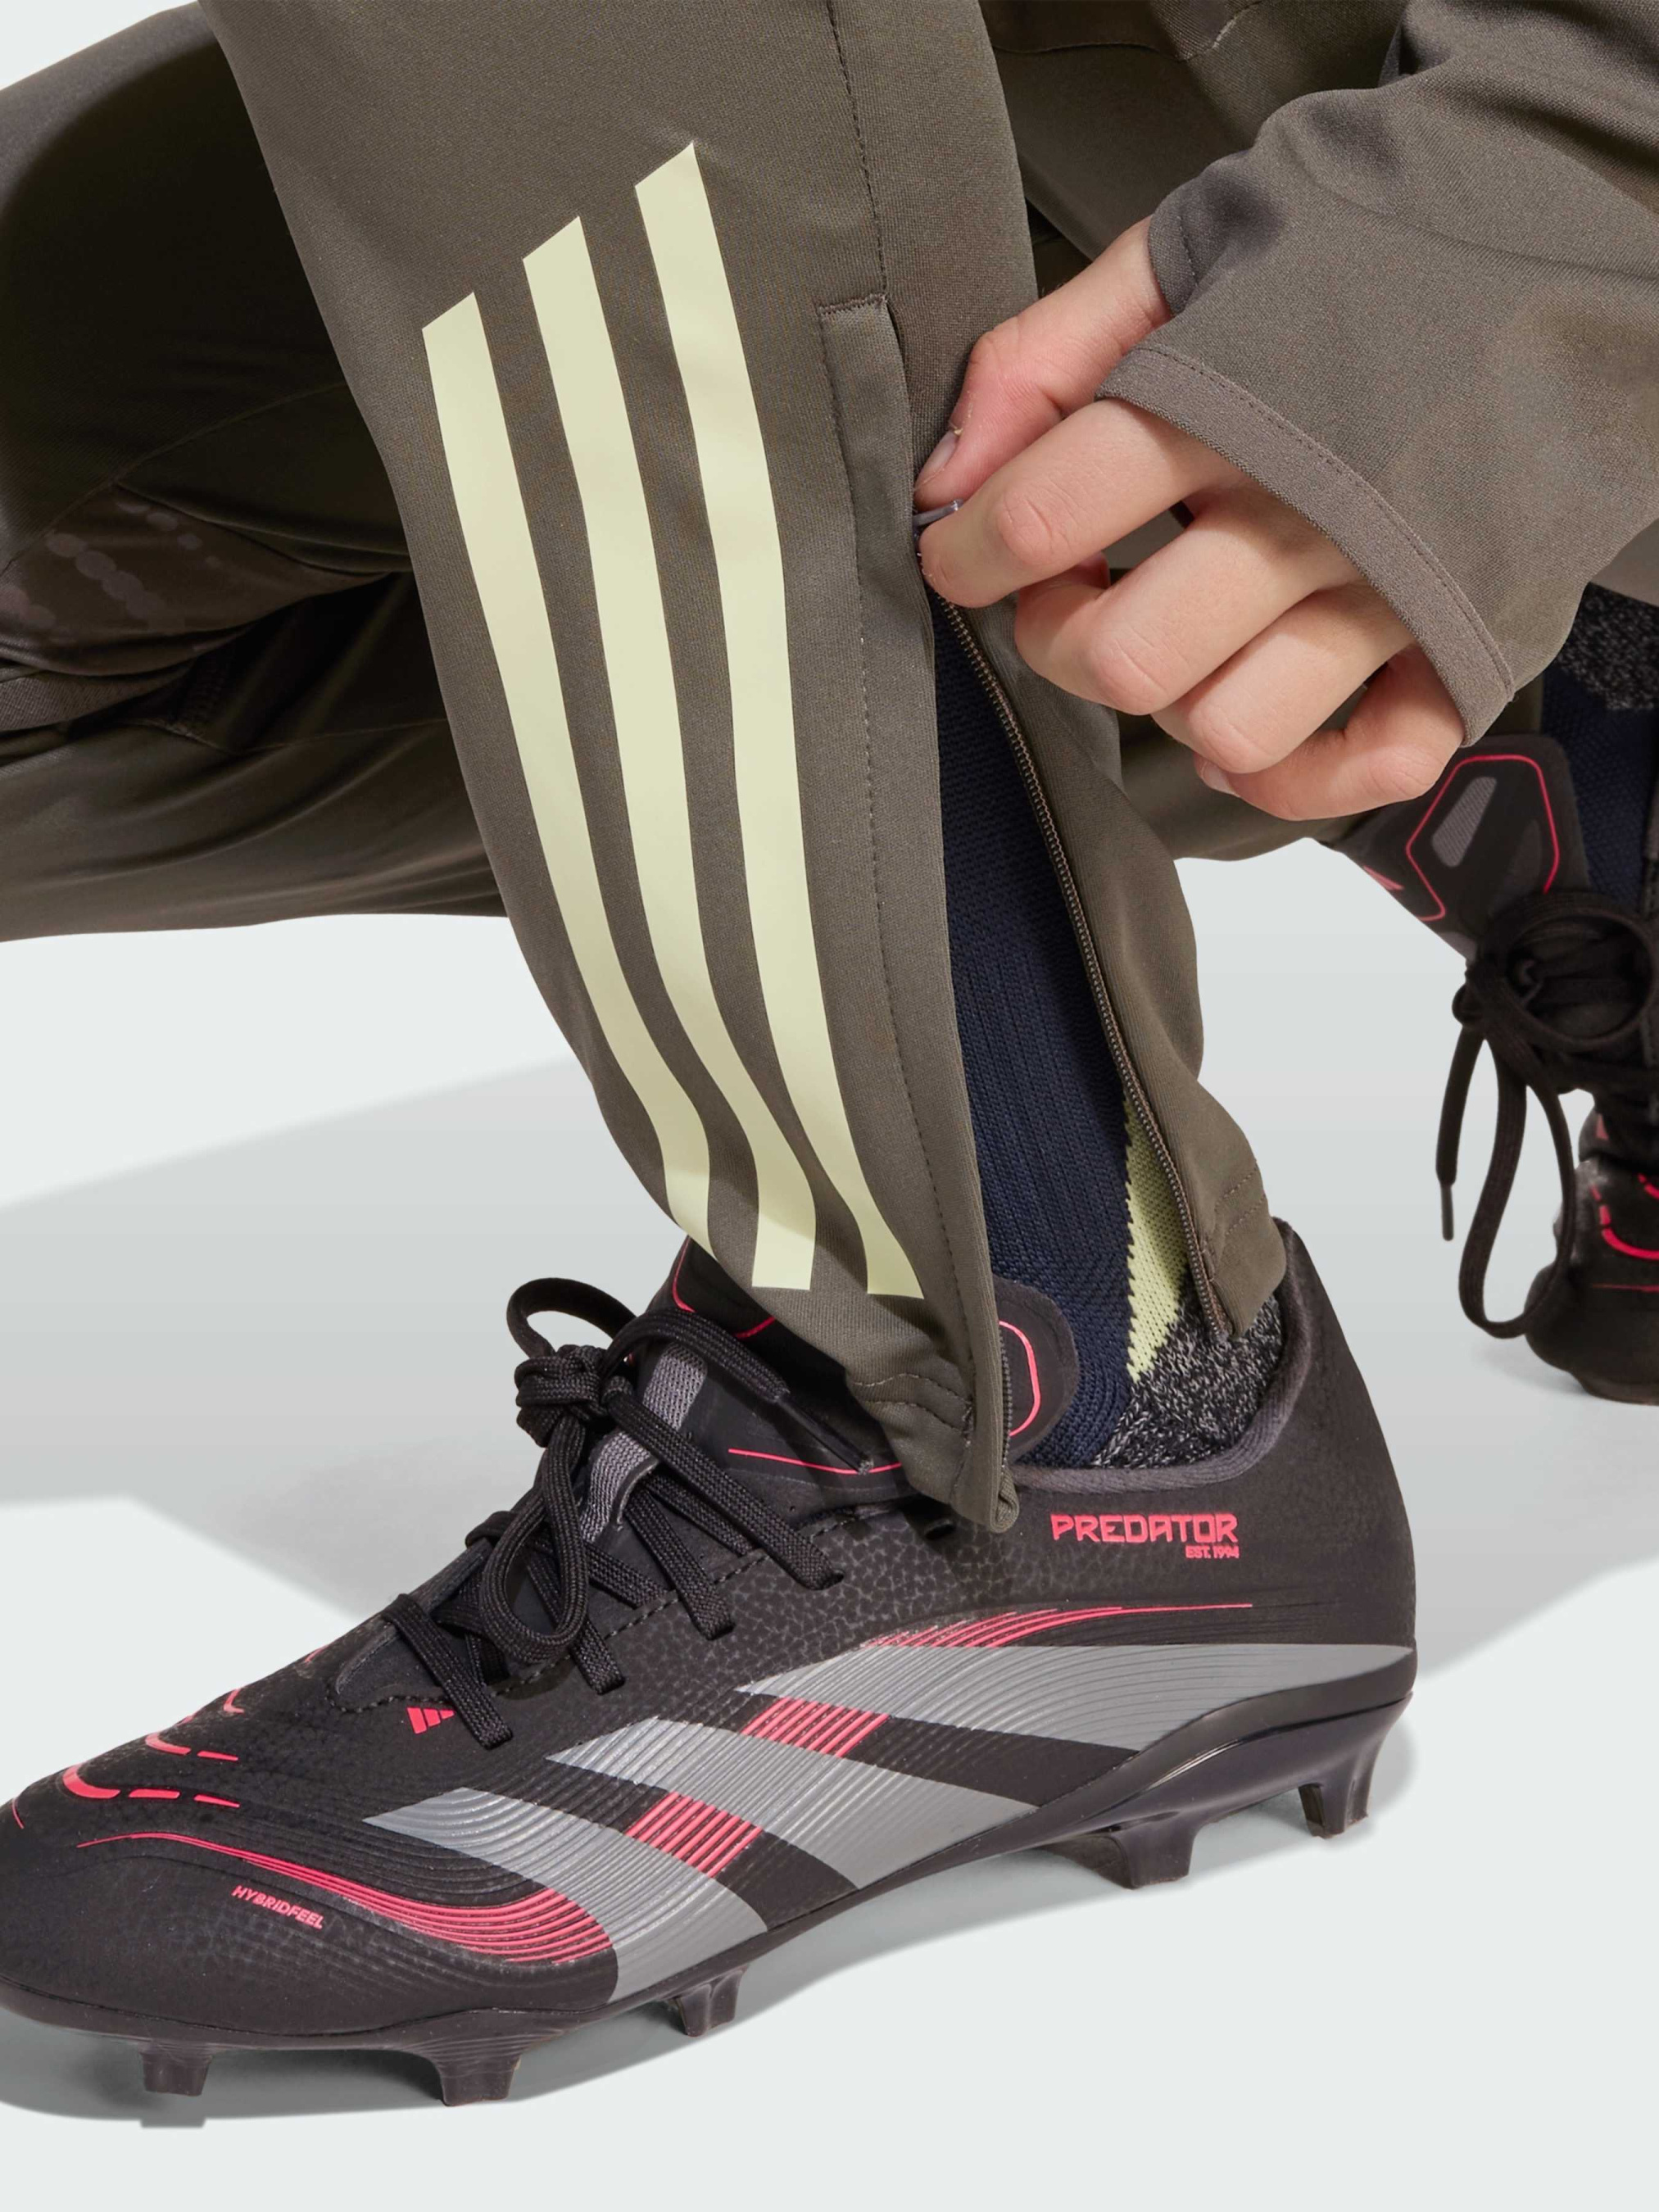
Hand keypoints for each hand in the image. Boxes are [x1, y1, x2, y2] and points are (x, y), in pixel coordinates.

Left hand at [915, 222, 1464, 819]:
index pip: (1048, 516)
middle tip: (1070, 592)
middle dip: (1061, 638)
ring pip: (1229, 724)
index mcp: (1232, 399)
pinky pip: (1365, 767)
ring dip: (1172, 702)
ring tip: (1172, 640)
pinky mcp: (1458, 647)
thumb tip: (948, 471)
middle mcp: (1311, 507)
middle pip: (1126, 656)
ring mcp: (1391, 591)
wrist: (1560, 248)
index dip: (972, 552)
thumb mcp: (1186, 252)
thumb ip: (1047, 352)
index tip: (964, 551)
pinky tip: (1248, 716)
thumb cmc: (1363, 256)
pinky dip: (1291, 771)